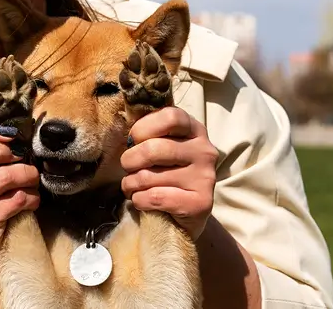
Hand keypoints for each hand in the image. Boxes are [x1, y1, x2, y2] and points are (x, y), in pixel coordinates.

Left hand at [120, 107, 218, 240]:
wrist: (184, 215)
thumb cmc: (165, 172)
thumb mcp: (161, 145)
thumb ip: (149, 133)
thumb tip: (127, 134)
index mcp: (195, 130)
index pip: (170, 117)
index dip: (143, 127)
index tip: (133, 140)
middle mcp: (205, 151)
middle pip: (154, 148)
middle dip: (130, 159)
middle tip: (127, 167)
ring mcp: (205, 178)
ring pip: (149, 176)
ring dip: (131, 183)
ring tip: (132, 186)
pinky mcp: (200, 204)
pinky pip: (154, 197)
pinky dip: (139, 199)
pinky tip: (141, 200)